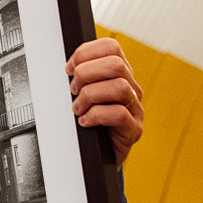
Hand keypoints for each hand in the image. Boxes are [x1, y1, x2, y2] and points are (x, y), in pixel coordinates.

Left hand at [66, 37, 143, 165]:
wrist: (96, 155)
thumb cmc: (88, 121)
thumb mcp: (82, 94)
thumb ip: (79, 77)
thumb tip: (66, 66)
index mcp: (119, 74)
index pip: (110, 47)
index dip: (85, 53)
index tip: (69, 68)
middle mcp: (131, 88)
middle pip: (116, 64)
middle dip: (86, 74)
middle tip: (73, 90)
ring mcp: (135, 109)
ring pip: (119, 87)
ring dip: (90, 96)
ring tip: (78, 108)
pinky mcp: (133, 130)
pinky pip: (119, 114)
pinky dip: (96, 116)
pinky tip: (85, 121)